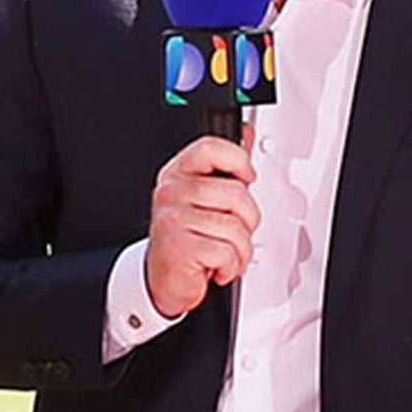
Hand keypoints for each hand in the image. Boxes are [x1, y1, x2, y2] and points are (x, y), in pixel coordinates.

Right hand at [145, 131, 258, 318]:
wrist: (163, 278)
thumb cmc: (187, 236)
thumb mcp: (204, 196)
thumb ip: (226, 164)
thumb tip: (245, 134)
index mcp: (177, 173)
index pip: (211, 148)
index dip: (238, 159)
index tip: (246, 176)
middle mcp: (171, 192)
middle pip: (235, 192)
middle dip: (247, 219)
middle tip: (231, 229)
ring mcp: (173, 218)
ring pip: (236, 227)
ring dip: (239, 248)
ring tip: (222, 250)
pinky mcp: (178, 246)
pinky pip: (227, 252)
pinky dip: (230, 266)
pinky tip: (214, 265)